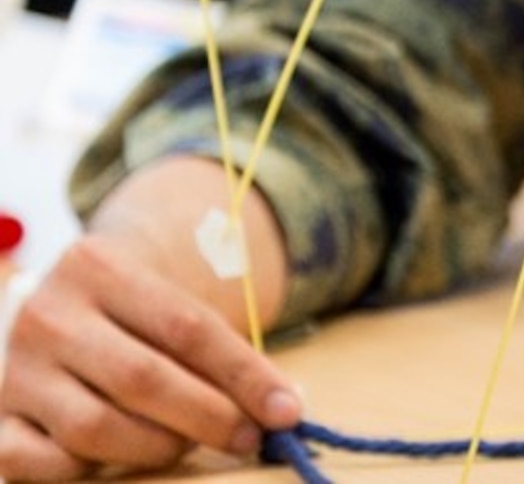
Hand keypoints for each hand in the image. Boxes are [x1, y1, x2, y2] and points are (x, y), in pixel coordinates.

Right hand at [0, 158, 300, 479]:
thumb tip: (286, 404)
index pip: (188, 327)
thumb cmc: (132, 318)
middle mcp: (49, 315)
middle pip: (143, 379)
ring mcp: (14, 370)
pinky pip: (44, 465)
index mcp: (100, 268)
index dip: (243, 374)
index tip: (287, 410)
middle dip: (208, 416)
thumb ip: (219, 352)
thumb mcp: (168, 308)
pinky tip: (117, 459)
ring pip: (96, 428)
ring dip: (157, 446)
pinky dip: (88, 471)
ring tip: (186, 443)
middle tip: (249, 438)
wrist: (56, 312)